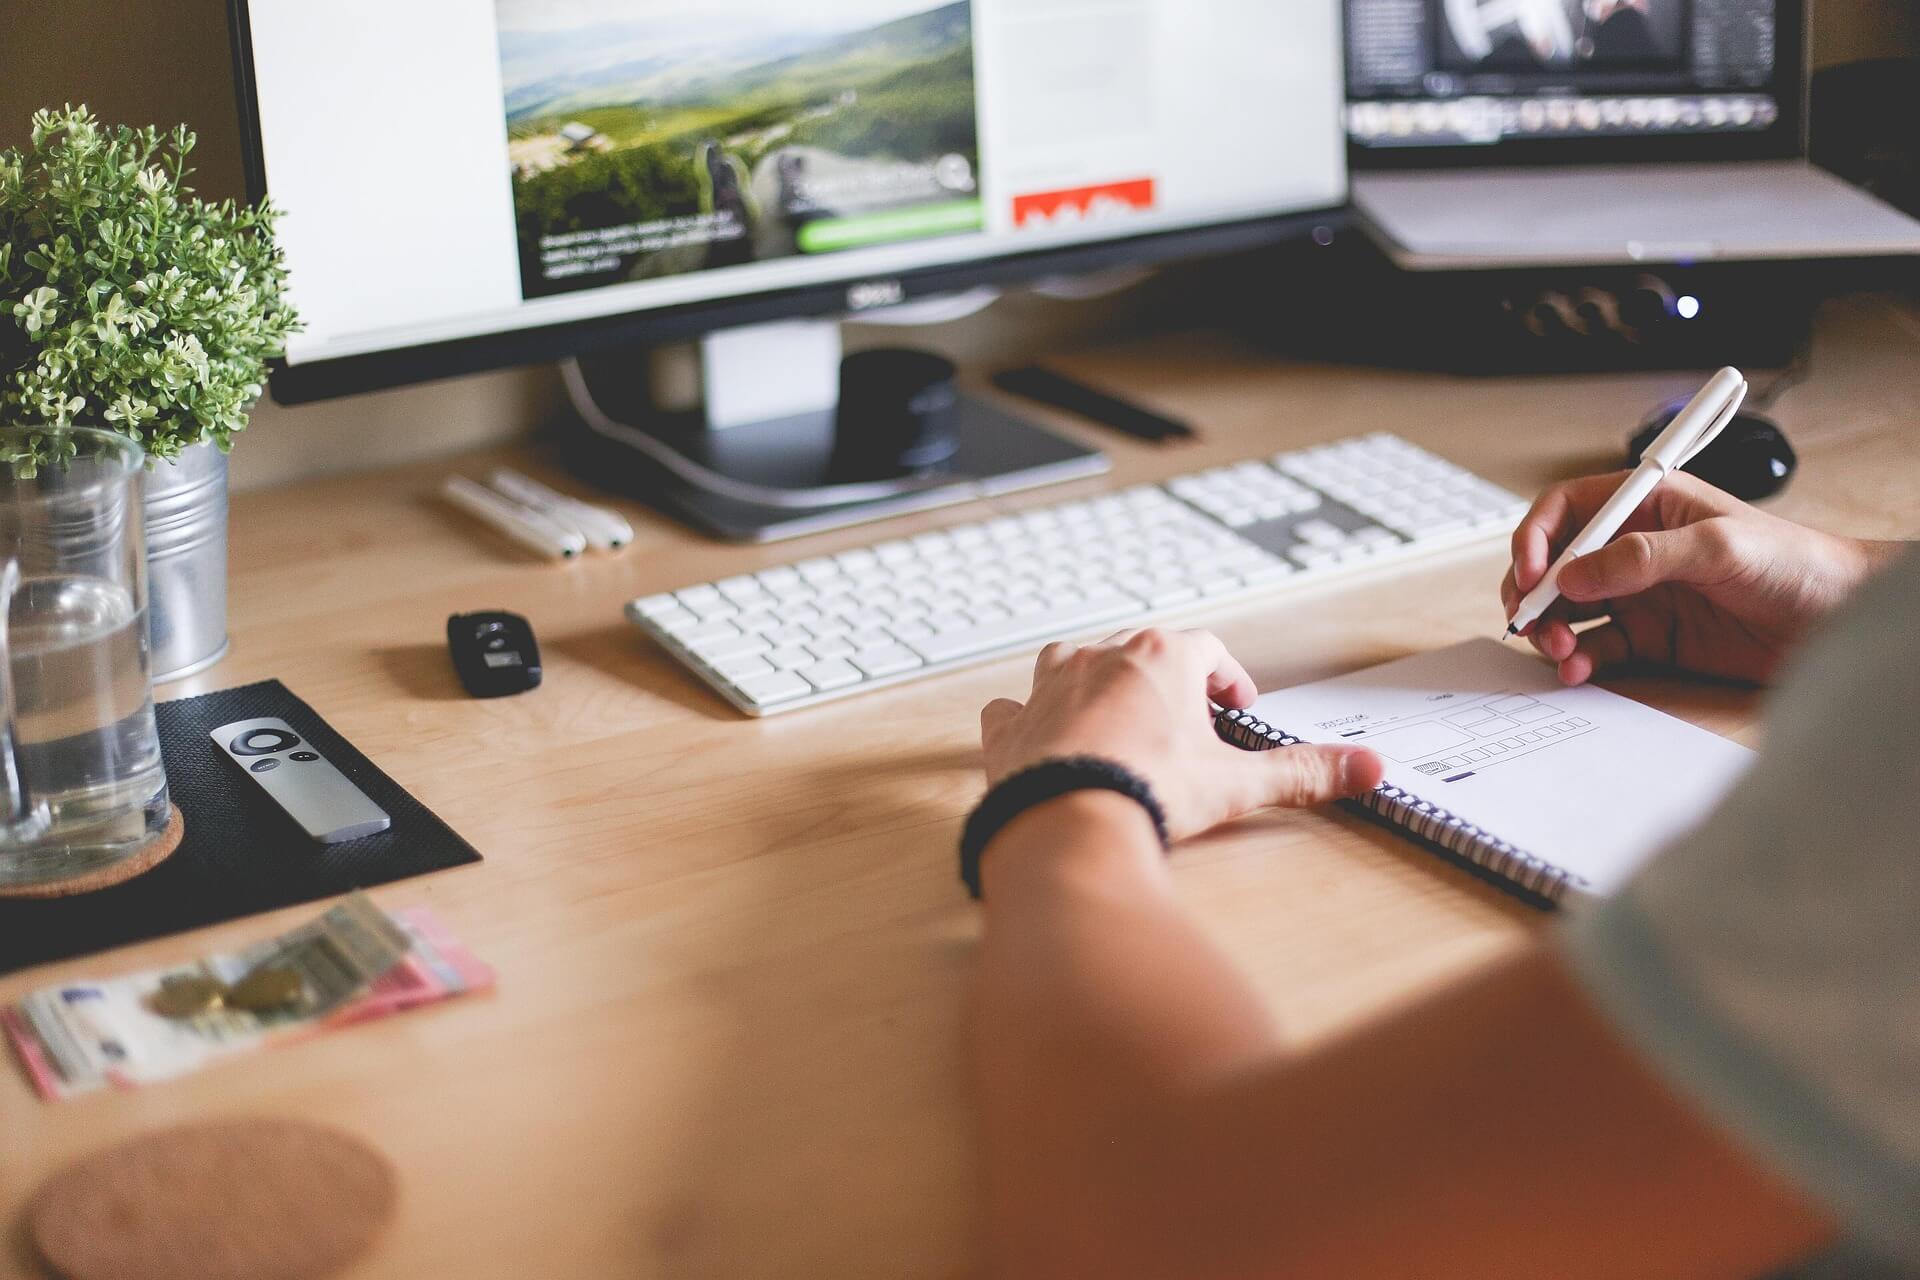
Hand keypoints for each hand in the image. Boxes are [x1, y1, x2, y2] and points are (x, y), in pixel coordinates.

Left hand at [980, 628, 1383, 841]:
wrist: (1067, 824)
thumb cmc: (1151, 792)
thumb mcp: (1239, 783)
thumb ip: (1304, 773)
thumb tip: (1367, 768)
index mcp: (1160, 658)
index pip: (1207, 650)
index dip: (1227, 679)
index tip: (1236, 707)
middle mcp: (1099, 659)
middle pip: (1141, 652)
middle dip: (1167, 682)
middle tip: (1187, 721)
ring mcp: (1048, 689)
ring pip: (1071, 662)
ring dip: (1093, 681)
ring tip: (1115, 717)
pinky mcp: (1011, 726)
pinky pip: (1013, 707)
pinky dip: (1025, 717)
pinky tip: (1037, 734)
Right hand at [1502, 470, 1883, 685]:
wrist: (1837, 618)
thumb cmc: (1795, 562)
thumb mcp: (1719, 546)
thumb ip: (1643, 557)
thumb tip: (1574, 576)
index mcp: (1646, 506)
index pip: (1567, 511)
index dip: (1536, 539)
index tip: (1529, 573)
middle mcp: (1633, 548)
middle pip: (1555, 565)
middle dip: (1534, 593)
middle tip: (1532, 621)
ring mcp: (1639, 595)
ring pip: (1568, 611)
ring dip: (1551, 631)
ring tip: (1560, 652)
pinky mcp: (1650, 639)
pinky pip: (1596, 648)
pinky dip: (1577, 660)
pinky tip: (1579, 669)